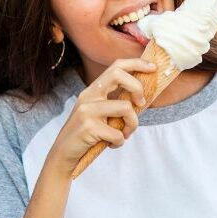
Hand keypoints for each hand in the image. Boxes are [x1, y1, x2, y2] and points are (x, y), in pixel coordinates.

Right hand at [46, 58, 155, 177]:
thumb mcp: (100, 114)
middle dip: (137, 87)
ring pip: (125, 107)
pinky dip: (120, 142)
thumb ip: (115, 103)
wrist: (63, 153)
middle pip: (118, 74)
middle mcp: (88, 95)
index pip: (116, 66)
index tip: (152, 67)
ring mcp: (87, 110)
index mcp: (93, 90)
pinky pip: (118, 133)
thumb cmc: (87, 134)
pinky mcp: (88, 127)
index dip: (136, 63)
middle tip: (142, 103)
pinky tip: (111, 145)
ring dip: (132, 125)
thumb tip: (142, 97)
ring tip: (124, 134)